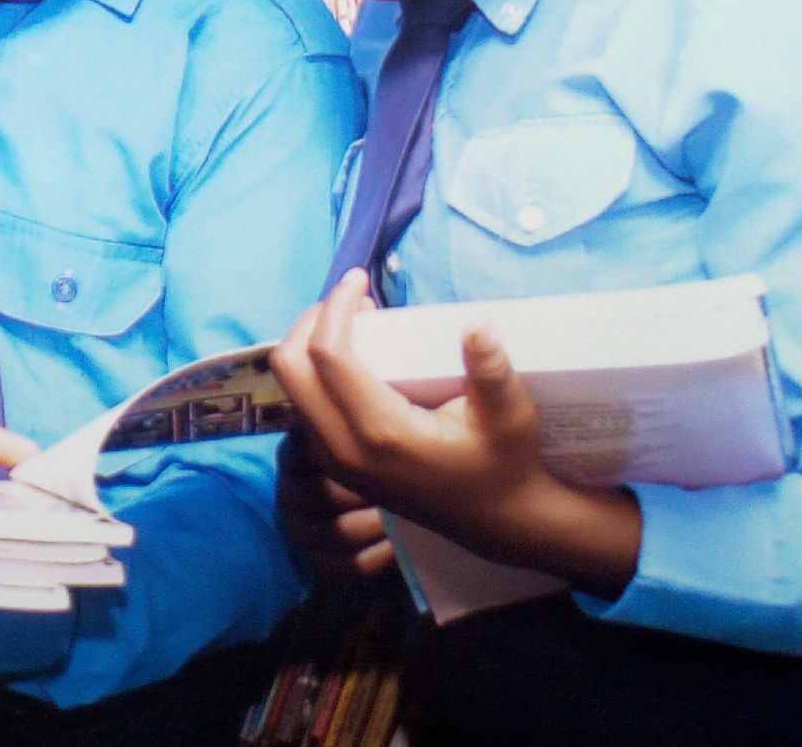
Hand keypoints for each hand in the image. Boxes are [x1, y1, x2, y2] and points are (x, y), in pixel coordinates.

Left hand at [268, 271, 639, 594]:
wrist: (496, 522)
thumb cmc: (506, 465)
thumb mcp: (512, 417)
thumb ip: (493, 370)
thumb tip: (477, 322)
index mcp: (381, 434)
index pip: (328, 357)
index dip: (336, 307)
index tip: (360, 279)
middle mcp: (344, 450)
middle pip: (289, 368)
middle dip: (311, 321)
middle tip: (352, 299)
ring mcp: (333, 461)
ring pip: (290, 388)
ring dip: (309, 344)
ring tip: (354, 320)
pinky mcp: (334, 463)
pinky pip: (303, 404)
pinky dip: (313, 370)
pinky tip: (350, 353)